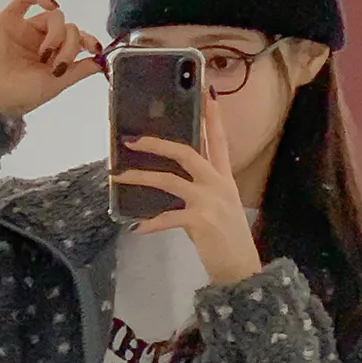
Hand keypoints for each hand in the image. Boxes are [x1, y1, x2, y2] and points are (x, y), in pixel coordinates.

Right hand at [0, 0, 103, 119]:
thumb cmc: (24, 93)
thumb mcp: (58, 84)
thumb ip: (80, 71)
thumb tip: (102, 62)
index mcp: (55, 57)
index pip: (78, 40)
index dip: (88, 40)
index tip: (95, 48)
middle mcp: (43, 41)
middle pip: (69, 29)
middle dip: (69, 45)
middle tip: (58, 64)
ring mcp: (27, 29)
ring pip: (53, 17)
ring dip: (56, 34)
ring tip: (44, 55)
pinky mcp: (11, 19)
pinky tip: (49, 4)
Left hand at [114, 91, 262, 285]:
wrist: (241, 269)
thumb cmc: (227, 240)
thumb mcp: (219, 208)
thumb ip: (200, 191)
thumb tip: (173, 182)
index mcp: (224, 179)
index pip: (219, 141)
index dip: (212, 116)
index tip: (206, 92)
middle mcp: (218, 184)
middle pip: (187, 152)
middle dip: (158, 144)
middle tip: (133, 139)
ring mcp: (210, 201)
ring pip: (170, 180)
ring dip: (141, 177)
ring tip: (120, 177)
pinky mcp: (200, 221)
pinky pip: (168, 217)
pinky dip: (151, 223)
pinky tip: (138, 228)